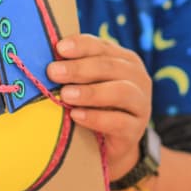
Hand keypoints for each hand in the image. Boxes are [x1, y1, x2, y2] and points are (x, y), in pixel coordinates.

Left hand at [46, 34, 151, 174]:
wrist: (108, 144)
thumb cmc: (94, 106)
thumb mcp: (87, 84)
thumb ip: (75, 70)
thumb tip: (49, 61)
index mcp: (125, 60)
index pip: (103, 47)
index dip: (81, 46)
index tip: (59, 49)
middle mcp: (138, 78)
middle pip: (110, 67)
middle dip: (79, 68)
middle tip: (54, 72)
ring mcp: (141, 104)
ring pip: (121, 92)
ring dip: (91, 92)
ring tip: (66, 95)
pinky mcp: (136, 129)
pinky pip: (119, 122)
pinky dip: (96, 117)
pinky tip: (76, 116)